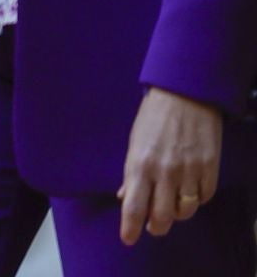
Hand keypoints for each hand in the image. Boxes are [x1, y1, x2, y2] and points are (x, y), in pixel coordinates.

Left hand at [117, 87, 222, 243]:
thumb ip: (132, 173)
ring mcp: (189, 172)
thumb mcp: (135, 143)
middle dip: (156, 227)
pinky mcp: (210, 169)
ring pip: (185, 211)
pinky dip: (197, 199)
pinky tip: (190, 191)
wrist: (185, 97)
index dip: (130, 227)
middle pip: (161, 217)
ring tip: (172, 207)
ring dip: (177, 214)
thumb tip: (125, 196)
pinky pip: (204, 197)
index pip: (133, 207)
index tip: (128, 239)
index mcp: (140, 164)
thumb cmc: (154, 118)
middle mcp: (164, 172)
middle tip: (153, 227)